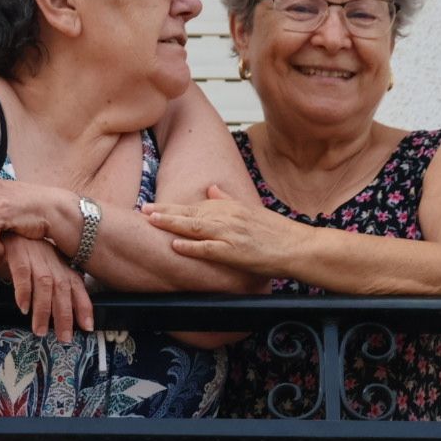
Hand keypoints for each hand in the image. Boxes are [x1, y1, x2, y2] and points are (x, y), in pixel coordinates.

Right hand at [0, 235, 93, 341]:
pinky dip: (24, 292)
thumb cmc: (28, 254)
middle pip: (62, 289)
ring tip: (40, 330)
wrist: (8, 230)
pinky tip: (23, 307)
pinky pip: (22, 273)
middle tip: (64, 338)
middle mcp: (52, 262)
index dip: (84, 307)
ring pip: (44, 285)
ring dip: (43, 310)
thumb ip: (57, 287)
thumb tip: (65, 314)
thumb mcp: (47, 269)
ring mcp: (36, 256)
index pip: (77, 288)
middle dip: (65, 315)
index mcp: (62, 266)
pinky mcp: (18, 252)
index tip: (88, 327)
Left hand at [142, 185, 295, 274]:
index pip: (195, 206)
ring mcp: (231, 234)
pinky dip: (191, 247)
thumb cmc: (276, 232)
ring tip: (151, 221)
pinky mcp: (236, 251)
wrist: (297, 246)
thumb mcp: (251, 210)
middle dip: (164, 211)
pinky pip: (209, 248)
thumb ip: (229, 199)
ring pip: (195, 227)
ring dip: (172, 223)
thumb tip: (212, 188)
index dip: (171, 206)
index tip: (152, 206)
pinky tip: (175, 245)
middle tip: (143, 209)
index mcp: (231, 207)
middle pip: (190, 213)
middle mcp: (229, 217)